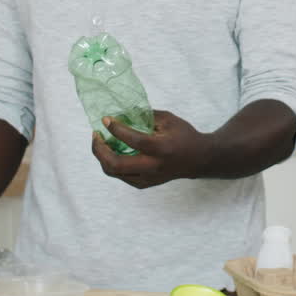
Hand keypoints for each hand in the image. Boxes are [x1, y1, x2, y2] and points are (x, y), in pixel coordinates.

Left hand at [92, 110, 215, 188]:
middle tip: (96, 135)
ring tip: (101, 143)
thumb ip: (145, 116)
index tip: (106, 120)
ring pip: (114, 173)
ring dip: (102, 157)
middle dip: (99, 149)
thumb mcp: (169, 120)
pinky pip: (121, 176)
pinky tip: (112, 153)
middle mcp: (152, 166)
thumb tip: (122, 112)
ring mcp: (148, 178)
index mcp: (160, 148)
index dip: (116, 129)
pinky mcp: (145, 184)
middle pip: (115, 164)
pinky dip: (112, 164)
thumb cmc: (184, 136)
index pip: (133, 140)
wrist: (199, 159)